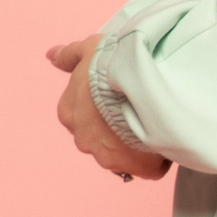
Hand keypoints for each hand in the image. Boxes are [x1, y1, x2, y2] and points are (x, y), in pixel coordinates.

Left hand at [47, 34, 171, 181]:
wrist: (137, 78)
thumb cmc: (111, 63)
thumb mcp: (88, 49)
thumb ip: (69, 56)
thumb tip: (51, 56)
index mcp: (70, 113)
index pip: (88, 116)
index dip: (109, 105)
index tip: (124, 93)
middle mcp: (83, 139)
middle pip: (105, 138)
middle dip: (122, 127)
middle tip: (141, 104)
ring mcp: (109, 156)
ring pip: (128, 154)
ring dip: (141, 141)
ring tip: (156, 117)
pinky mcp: (137, 167)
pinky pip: (151, 166)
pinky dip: (160, 154)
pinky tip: (166, 132)